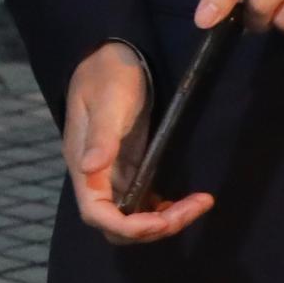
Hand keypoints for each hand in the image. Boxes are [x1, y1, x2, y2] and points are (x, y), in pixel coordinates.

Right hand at [64, 41, 211, 243]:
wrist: (110, 55)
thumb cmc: (108, 74)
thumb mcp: (109, 100)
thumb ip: (101, 136)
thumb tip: (89, 168)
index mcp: (84, 164)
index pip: (96, 214)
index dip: (128, 227)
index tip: (161, 220)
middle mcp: (97, 177)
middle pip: (118, 226)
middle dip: (154, 228)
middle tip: (192, 208)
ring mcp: (114, 174)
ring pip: (134, 218)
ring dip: (165, 221)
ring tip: (198, 203)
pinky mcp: (131, 167)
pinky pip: (145, 202)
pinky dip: (167, 209)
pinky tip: (189, 200)